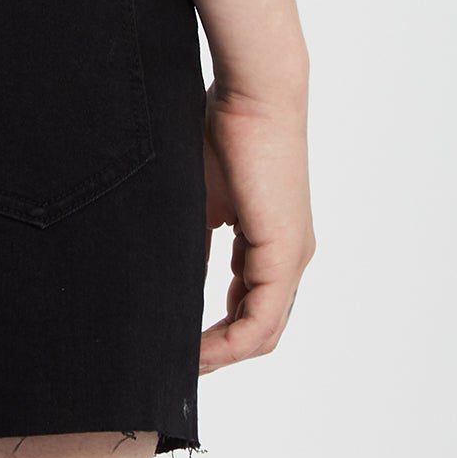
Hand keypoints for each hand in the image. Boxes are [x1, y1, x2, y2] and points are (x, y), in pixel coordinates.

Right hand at [199, 82, 314, 372]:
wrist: (254, 93)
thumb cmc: (224, 129)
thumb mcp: (200, 197)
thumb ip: (194, 237)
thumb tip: (165, 272)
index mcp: (271, 242)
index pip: (249, 305)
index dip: (216, 333)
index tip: (177, 344)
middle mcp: (290, 256)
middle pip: (258, 327)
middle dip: (218, 352)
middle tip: (176, 364)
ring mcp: (291, 257)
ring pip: (262, 330)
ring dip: (223, 353)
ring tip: (182, 363)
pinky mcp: (285, 253)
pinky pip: (261, 319)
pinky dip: (231, 342)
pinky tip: (198, 349)